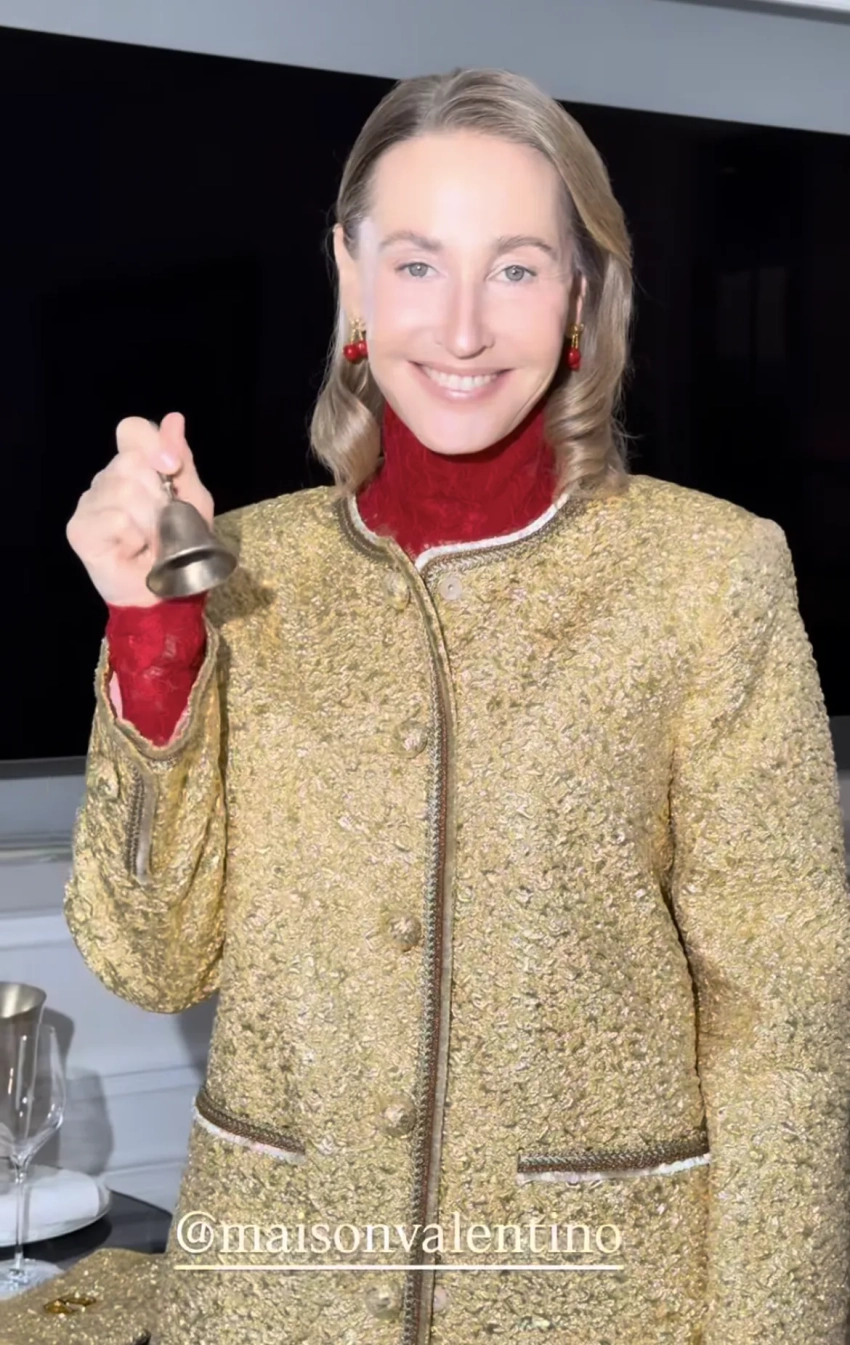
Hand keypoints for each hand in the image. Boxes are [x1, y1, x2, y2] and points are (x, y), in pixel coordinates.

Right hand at [66, 411, 214, 607]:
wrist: (167, 594)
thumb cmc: (181, 547)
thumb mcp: (193, 501)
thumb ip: (182, 461)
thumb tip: (174, 419)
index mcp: (133, 467)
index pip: (133, 430)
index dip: (154, 445)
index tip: (171, 469)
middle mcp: (106, 479)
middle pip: (130, 462)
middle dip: (159, 496)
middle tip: (164, 524)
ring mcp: (89, 503)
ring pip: (123, 491)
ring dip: (150, 521)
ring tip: (151, 540)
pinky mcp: (80, 529)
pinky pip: (114, 518)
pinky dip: (134, 536)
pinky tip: (133, 549)